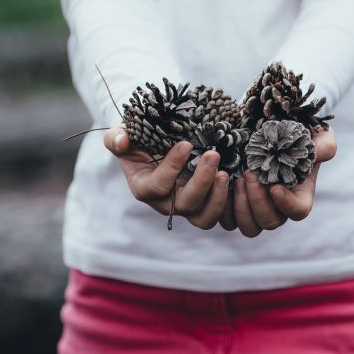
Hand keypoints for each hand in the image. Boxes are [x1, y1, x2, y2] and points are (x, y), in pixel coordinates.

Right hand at [103, 126, 230, 229]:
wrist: (158, 145)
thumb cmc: (139, 140)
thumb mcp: (123, 135)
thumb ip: (116, 138)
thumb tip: (122, 141)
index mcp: (144, 188)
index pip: (158, 186)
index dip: (171, 167)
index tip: (186, 144)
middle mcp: (166, 203)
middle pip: (185, 204)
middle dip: (201, 181)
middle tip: (213, 155)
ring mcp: (187, 207)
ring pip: (204, 218)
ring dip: (217, 197)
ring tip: (225, 172)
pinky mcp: (205, 205)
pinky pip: (219, 214)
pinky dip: (229, 202)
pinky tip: (238, 179)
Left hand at [225, 126, 336, 236]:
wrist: (267, 135)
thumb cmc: (295, 136)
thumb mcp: (315, 136)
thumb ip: (323, 145)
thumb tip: (317, 152)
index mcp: (299, 196)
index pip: (298, 212)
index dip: (287, 205)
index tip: (275, 187)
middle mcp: (278, 209)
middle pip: (270, 223)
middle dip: (258, 201)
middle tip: (250, 175)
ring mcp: (256, 211)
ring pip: (249, 227)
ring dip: (241, 206)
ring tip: (237, 178)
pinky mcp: (234, 208)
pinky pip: (227, 221)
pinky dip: (223, 206)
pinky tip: (223, 182)